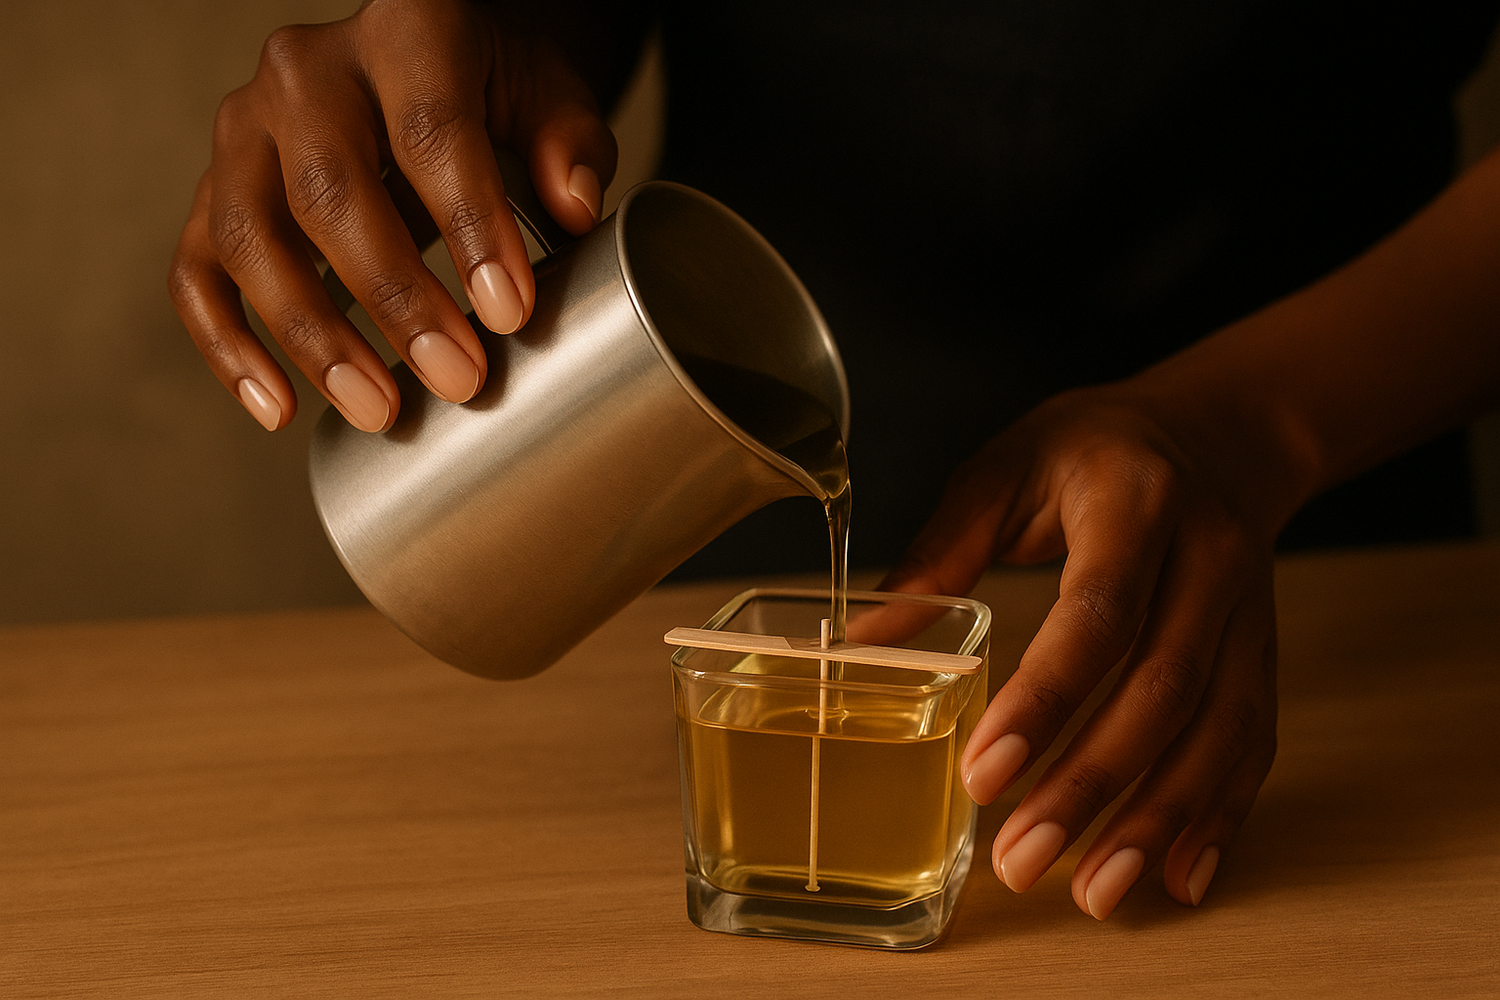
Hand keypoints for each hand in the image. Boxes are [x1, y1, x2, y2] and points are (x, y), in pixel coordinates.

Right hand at [168, 0, 616, 431]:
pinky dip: (228, 346)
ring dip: (311, 336)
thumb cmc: (485, 93)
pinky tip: (276, 407)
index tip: (508, 311)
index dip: (469, 224)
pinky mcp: (211, 191)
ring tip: (377, 409)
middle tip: (456, 378)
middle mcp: (306, 72)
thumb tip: (573, 207)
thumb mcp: (546, 93)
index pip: (430, 129)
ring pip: (247, 235)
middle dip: (395, 298)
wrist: (415, 76)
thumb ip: (571, 142)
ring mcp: (244, 131)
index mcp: (403, 31)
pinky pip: (195, 273)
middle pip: (329, 190)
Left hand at [882, 383, 1285, 919]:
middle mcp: (1209, 560)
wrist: (1219, 433)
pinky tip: (1179, 876)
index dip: (1045, 700)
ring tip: (1095, 892)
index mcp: (1136, 504)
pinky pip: (1253, 743)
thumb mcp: (1011, 465)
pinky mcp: (1265, 652)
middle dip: (1092, 783)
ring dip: (1159, 820)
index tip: (985, 773)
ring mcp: (1250, 612)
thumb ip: (943, 546)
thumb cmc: (1098, 448)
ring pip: (1218, 730)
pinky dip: (1218, 815)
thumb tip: (863, 638)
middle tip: (1022, 857)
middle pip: (1163, 689)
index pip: (1098, 614)